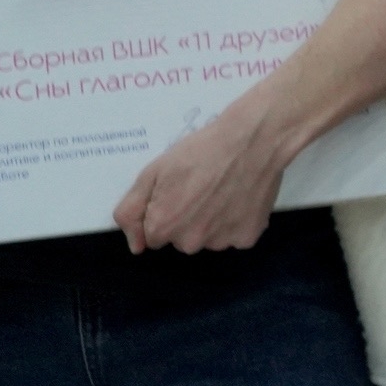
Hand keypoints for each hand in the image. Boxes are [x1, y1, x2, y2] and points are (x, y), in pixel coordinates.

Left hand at [112, 95, 295, 254]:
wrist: (254, 139)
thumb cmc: (201, 150)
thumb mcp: (153, 171)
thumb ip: (131, 210)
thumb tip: (136, 246)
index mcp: (163, 227)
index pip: (155, 234)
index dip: (166, 211)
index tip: (180, 191)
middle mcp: (190, 243)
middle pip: (183, 239)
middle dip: (188, 220)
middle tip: (203, 189)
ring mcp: (220, 243)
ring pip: (209, 238)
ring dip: (213, 223)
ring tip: (226, 191)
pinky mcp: (248, 237)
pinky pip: (236, 236)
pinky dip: (237, 222)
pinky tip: (242, 198)